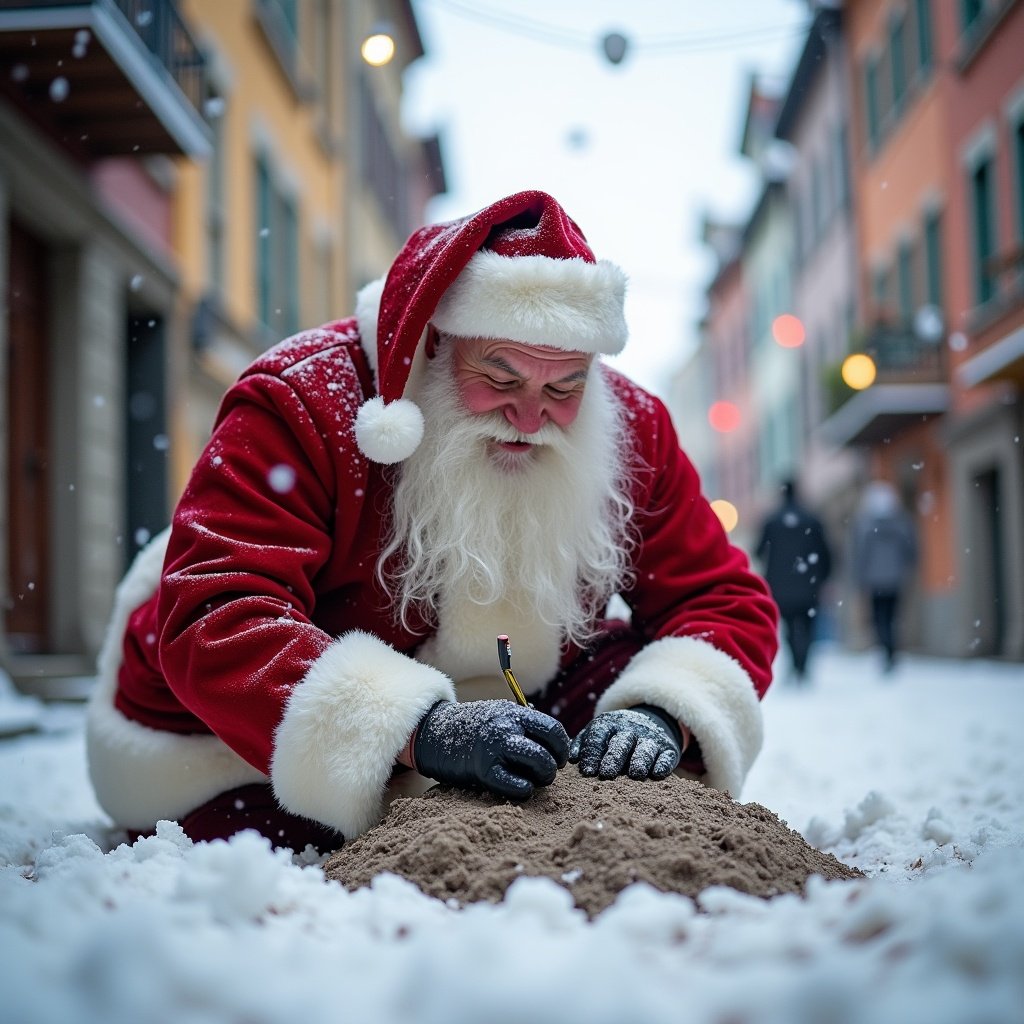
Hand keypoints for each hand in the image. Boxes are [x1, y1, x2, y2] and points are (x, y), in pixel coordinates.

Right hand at [412, 700, 569, 800]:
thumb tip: (556, 743)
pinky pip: (518, 786)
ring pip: (540, 765)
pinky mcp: (483, 771)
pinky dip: (524, 790)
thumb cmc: (471, 728)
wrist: (432, 734)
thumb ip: (523, 724)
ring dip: (541, 779)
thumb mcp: (497, 714)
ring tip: (532, 780)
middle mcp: (506, 727)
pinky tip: (519, 788)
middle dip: (552, 768)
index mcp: (513, 713)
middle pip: (549, 752)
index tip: (559, 757)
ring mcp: (495, 748)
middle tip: (545, 773)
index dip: (562, 747)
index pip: (554, 730)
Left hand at [570, 705, 681, 780]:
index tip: (587, 771)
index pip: (599, 735)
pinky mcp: (668, 748)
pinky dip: (663, 764)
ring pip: (645, 748)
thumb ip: (584, 742)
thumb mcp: (599, 731)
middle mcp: (631, 729)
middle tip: (607, 774)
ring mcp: (651, 738)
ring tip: (635, 774)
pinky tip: (657, 773)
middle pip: (621, 742)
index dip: (592, 752)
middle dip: (614, 758)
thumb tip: (571, 759)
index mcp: (610, 724)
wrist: (651, 721)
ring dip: (640, 760)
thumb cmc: (616, 734)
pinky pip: (666, 756)